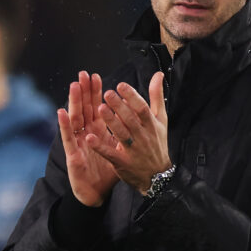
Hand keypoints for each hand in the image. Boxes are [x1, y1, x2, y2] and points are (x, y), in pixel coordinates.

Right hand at [57, 71, 119, 206]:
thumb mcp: (118, 149)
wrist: (96, 193)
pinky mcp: (73, 155)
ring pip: (75, 119)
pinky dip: (65, 125)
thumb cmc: (106, 171)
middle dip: (84, 91)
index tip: (96, 76)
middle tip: (84, 74)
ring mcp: (78, 143)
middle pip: (84, 109)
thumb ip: (123, 133)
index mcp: (97, 131)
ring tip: (73, 86)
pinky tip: (61, 112)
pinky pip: (69, 138)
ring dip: (74, 102)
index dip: (95, 93)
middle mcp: (86, 134)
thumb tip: (134, 119)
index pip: (96, 108)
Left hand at [88, 71, 171, 194]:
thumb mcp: (161, 120)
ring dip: (111, 122)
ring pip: (121, 134)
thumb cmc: (157, 143)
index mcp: (152, 124)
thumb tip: (158, 74)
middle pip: (131, 119)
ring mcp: (133, 150)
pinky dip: (100, 146)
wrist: (158, 176)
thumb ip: (156, 96)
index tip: (121, 86)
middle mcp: (143, 136)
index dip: (132, 96)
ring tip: (100, 108)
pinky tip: (90, 138)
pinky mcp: (123, 162)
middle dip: (119, 106)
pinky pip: (111, 153)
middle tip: (107, 93)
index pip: (143, 108)